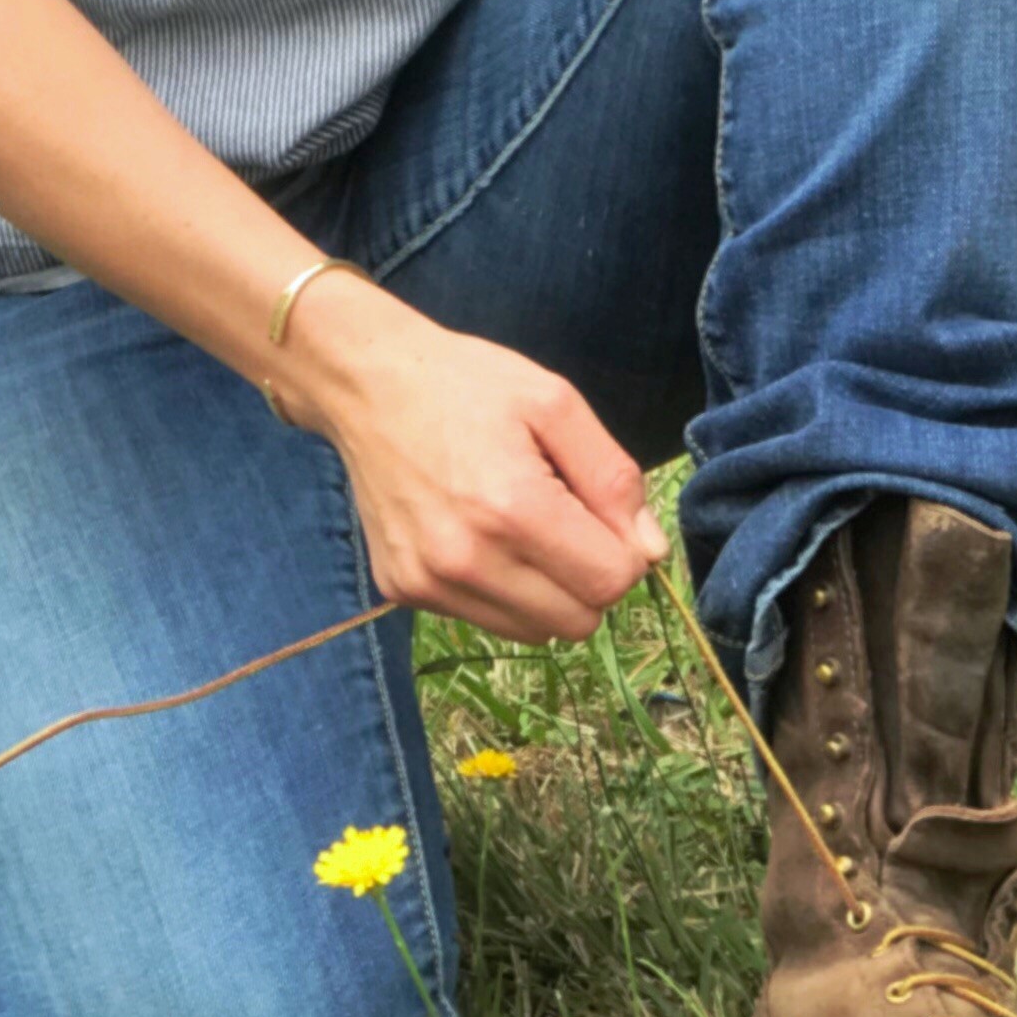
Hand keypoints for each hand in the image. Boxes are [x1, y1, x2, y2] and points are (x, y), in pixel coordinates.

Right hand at [278, 280, 666, 644]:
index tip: (598, 510)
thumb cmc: (467, 384)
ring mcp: (427, 582)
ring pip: (534, 633)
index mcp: (512, 507)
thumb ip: (612, 478)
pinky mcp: (401, 591)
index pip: (610, 583)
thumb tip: (650, 553)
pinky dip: (499, 590)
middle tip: (563, 517)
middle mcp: (465, 559)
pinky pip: (484, 620)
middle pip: (577, 622)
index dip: (622, 550)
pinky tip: (476, 533)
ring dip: (545, 591)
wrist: (366, 384)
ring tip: (517, 524)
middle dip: (588, 577)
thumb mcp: (555, 403)